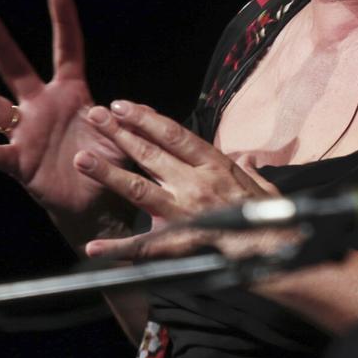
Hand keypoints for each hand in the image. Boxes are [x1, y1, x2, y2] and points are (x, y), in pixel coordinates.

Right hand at [0, 0, 127, 222]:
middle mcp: (43, 107)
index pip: (68, 50)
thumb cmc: (111, 162)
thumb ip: (127, 120)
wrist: (97, 201)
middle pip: (18, 70)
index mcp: (72, 94)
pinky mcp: (20, 162)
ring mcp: (28, 133)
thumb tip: (123, 105)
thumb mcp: (125, 136)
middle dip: (2, 45)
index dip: (64, 22)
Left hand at [73, 100, 279, 259]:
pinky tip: (93, 248)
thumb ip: (251, 171)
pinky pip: (143, 247)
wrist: (275, 251)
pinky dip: (117, 249)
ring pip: (138, 189)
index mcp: (215, 166)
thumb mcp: (266, 187)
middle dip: (119, 133)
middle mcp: (195, 184)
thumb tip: (246, 159)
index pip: (174, 135)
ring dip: (108, 173)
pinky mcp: (178, 244)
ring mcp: (183, 213)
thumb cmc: (271, 218)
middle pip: (150, 154)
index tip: (123, 106)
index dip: (146, 118)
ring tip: (82, 159)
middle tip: (93, 116)